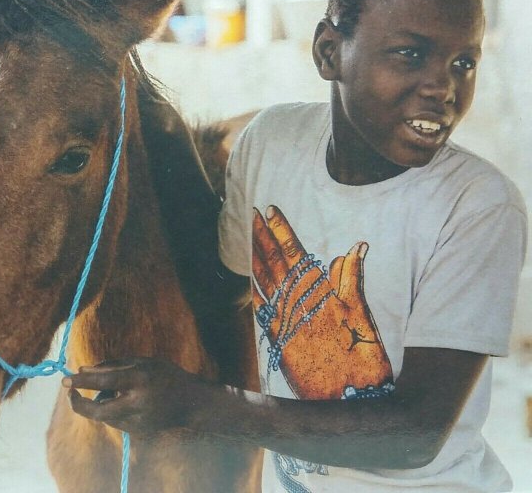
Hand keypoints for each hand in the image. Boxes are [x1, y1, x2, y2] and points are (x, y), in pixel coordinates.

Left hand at [63, 357, 211, 435]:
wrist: (191, 404)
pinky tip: (124, 400)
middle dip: (78, 404)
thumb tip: (82, 370)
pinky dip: (110, 409)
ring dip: (98, 402)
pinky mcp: (138, 432)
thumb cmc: (165, 375)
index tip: (65, 380)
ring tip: (112, 389)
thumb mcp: (142, 362)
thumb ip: (113, 365)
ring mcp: (138, 421)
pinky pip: (114, 421)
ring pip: (104, 415)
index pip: (104, 381)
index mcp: (140, 380)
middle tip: (70, 393)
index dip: (82, 381)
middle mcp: (138, 403)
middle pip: (97, 410)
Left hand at [252, 206, 392, 399]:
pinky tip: (252, 284)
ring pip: (265, 284)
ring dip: (256, 260)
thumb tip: (355, 246)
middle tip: (253, 216)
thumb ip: (352, 280)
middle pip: (274, 264)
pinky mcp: (279, 342)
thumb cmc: (362, 359)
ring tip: (250, 240)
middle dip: (263, 238)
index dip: (281, 230)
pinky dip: (257, 294)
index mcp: (316, 293)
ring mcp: (284, 322)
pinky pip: (263, 311)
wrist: (349, 401)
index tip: (269, 210)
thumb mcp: (361, 316)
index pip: (293, 253)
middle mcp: (295, 304)